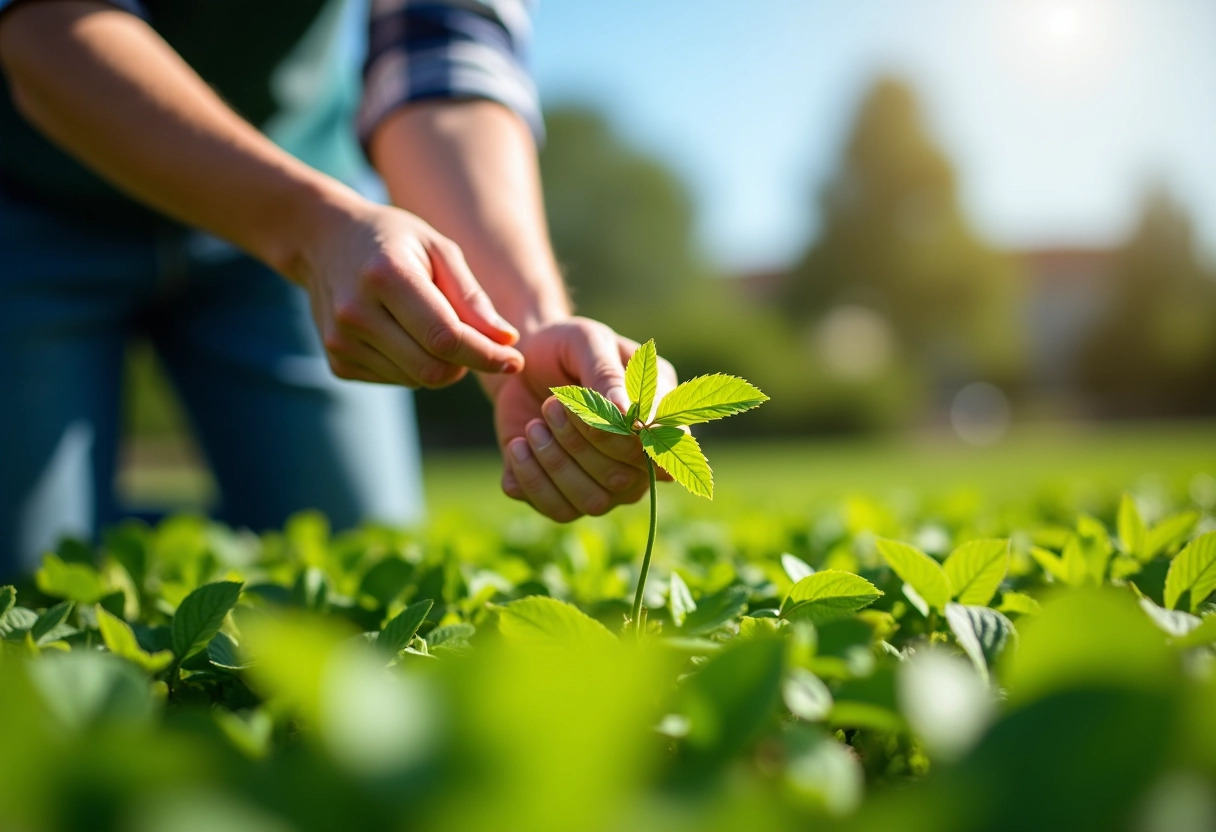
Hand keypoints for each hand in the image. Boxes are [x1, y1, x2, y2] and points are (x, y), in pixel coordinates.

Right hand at [299, 198, 524, 387]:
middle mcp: (356, 313)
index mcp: (385, 276)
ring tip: (429, 322)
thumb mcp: (439, 250)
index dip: (485, 355)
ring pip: (417, 379)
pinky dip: (414, 365)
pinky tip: (403, 332)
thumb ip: (472, 297)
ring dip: (440, 363)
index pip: (446, 337)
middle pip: (433, 369)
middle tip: (476, 339)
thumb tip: (506, 340)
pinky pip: (397, 380)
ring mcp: (341, 342)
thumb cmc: (394, 241)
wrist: (324, 241)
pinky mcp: (338, 362)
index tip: (514, 360)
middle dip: (466, 363)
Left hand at [484, 318, 676, 521]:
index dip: (629, 440)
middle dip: (580, 443)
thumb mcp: (585, 343)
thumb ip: (607, 374)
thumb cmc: (565, 347)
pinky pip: (557, 509)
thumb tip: (631, 415)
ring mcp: (605, 483)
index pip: (661, 450)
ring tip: (533, 426)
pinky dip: (530, 480)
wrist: (522, 363)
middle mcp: (638, 458)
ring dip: (555, 463)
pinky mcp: (565, 495)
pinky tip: (517, 445)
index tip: (591, 411)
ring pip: (593, 501)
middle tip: (551, 405)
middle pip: (623, 479)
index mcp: (657, 415)